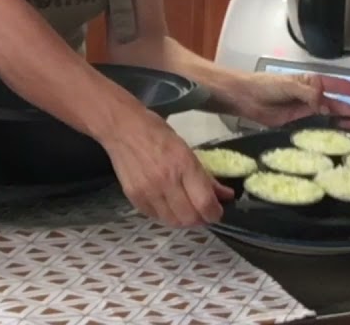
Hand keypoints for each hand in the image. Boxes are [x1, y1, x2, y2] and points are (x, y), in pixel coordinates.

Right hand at [98, 111, 231, 227]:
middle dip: (201, 219)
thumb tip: (226, 195)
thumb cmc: (158, 133)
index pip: (204, 203)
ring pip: (173, 222)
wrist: (122, 128)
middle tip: (203, 212)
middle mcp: (166, 181)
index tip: (217, 211)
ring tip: (186, 210)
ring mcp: (148, 191)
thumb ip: (206, 176)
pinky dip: (166, 215)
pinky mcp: (134, 198)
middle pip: (190, 218)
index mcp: (183, 165)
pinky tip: (168, 205)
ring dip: (184, 220)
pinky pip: (156, 217)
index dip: (215, 213)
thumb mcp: (187, 149)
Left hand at [216, 72, 349, 127]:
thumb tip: (322, 99)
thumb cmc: (264, 85)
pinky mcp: (297, 125)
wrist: (245, 98)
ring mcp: (305, 112)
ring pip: (330, 120)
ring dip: (345, 125)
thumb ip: (306, 91)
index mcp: (312, 84)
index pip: (338, 86)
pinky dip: (328, 135)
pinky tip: (338, 140)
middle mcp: (312, 98)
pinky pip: (316, 130)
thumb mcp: (288, 84)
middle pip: (338, 106)